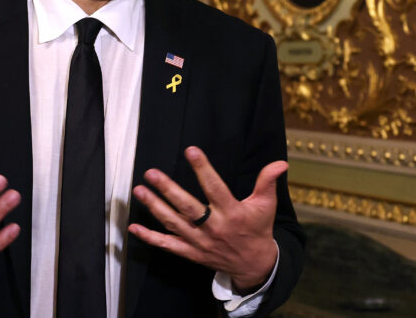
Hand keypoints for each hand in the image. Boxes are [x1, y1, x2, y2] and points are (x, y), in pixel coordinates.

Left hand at [128, 146, 285, 292]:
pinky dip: (150, 237)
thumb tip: (280, 163)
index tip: (191, 151)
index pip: (215, 188)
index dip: (203, 169)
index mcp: (232, 213)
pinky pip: (168, 246)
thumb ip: (268, 182)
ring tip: (139, 190)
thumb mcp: (266, 205)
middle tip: (151, 173)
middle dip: (168, 189)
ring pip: (174, 224)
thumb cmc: (258, 229)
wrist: (254, 265)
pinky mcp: (191, 253)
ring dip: (155, 207)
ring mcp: (200, 242)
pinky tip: (134, 227)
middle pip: (188, 207)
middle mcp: (214, 227)